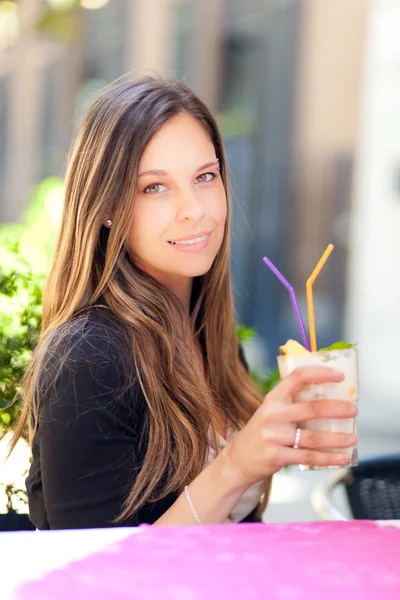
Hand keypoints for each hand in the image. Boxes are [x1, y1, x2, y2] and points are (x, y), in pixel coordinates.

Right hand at [223, 366, 357, 486]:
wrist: (237, 461)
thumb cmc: (260, 434)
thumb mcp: (270, 412)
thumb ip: (291, 405)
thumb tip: (329, 402)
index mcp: (273, 399)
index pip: (297, 377)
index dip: (320, 373)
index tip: (339, 376)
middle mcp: (273, 415)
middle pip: (312, 408)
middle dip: (338, 409)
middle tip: (354, 410)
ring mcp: (274, 436)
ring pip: (314, 437)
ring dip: (337, 438)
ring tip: (353, 439)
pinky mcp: (276, 456)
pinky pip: (308, 457)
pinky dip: (329, 458)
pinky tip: (343, 458)